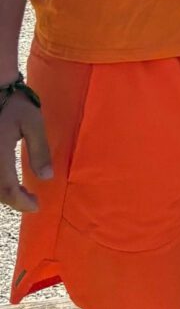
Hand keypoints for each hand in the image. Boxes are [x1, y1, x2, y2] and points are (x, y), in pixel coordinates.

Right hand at [0, 87, 52, 213]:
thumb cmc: (15, 102)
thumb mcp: (33, 123)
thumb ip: (40, 150)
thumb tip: (47, 177)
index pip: (7, 188)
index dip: (21, 202)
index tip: (36, 205)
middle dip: (13, 200)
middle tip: (31, 201)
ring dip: (4, 193)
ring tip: (22, 194)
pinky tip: (9, 181)